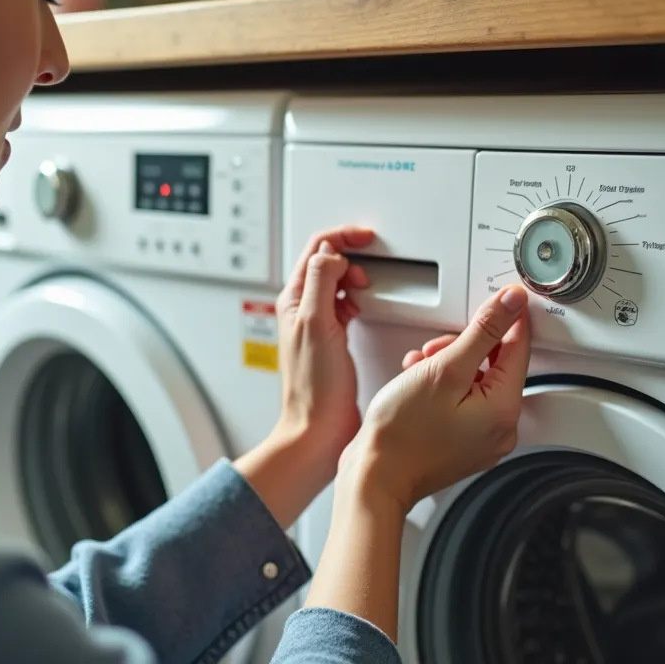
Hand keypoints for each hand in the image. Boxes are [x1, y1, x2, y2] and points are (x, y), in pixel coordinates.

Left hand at [234, 225, 373, 528]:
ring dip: (354, 276)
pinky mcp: (332, 339)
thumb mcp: (318, 325)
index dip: (344, 237)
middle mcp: (302, 310)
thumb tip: (332, 254)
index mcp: (294, 300)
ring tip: (369, 285)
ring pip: (336, 283)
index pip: (317, 250)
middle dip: (351, 256)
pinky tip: (365, 307)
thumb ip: (322, 284)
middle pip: (326, 263)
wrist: (319, 428)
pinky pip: (344, 305)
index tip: (367, 238)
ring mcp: (317, 324)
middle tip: (370, 268)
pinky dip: (358, 298)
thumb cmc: (315, 387)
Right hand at [339, 284, 532, 512]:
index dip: (509, 319)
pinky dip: (443, 388)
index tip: (501, 300)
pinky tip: (418, 385)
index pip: (520, 349)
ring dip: (449, 366)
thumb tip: (511, 305)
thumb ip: (483, 332)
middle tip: (435, 351)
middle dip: (465, 348)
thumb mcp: (444, 369)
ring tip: (419, 370)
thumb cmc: (401, 435)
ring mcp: (481, 441)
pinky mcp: (462, 445)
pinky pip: (463, 404)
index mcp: (505, 410)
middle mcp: (501, 430)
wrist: (375, 477)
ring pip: (476, 383)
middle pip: (496, 366)